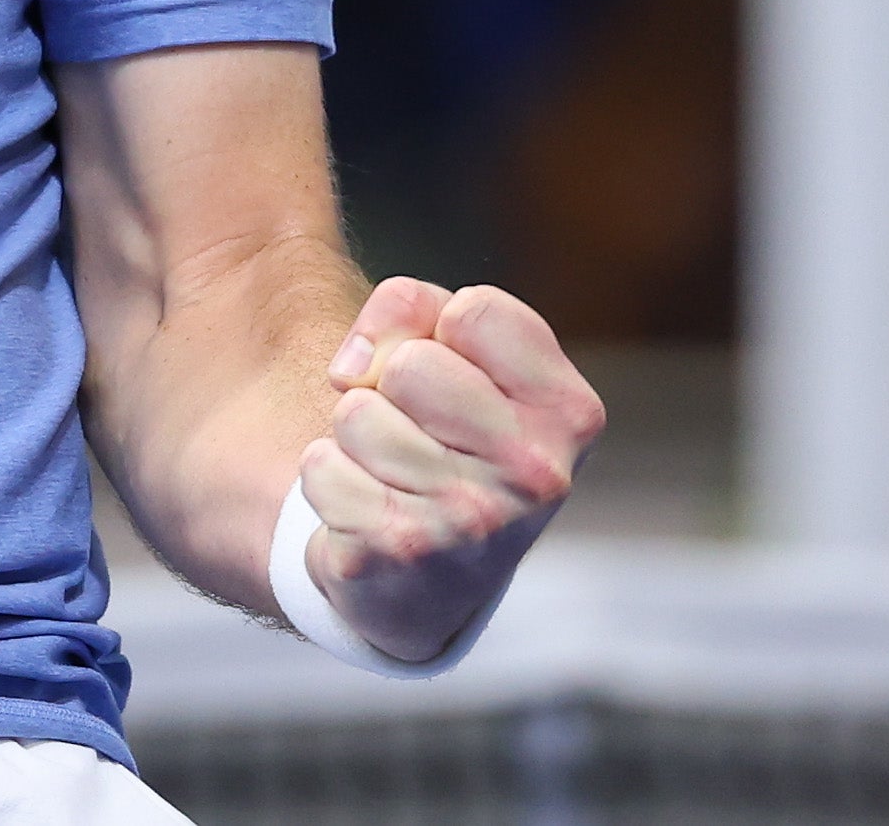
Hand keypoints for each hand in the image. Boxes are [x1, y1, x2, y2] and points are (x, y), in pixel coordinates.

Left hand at [293, 278, 601, 662]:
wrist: (428, 580)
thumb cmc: (445, 436)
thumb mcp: (457, 353)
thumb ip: (414, 308)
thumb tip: (353, 368)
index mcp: (568, 412)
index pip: (474, 313)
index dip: (438, 327)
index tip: (450, 370)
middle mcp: (535, 472)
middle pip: (408, 364)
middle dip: (390, 385)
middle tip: (418, 432)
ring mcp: (471, 519)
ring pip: (356, 412)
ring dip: (357, 436)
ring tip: (394, 474)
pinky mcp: (400, 551)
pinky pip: (320, 466)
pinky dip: (328, 480)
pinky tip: (368, 510)